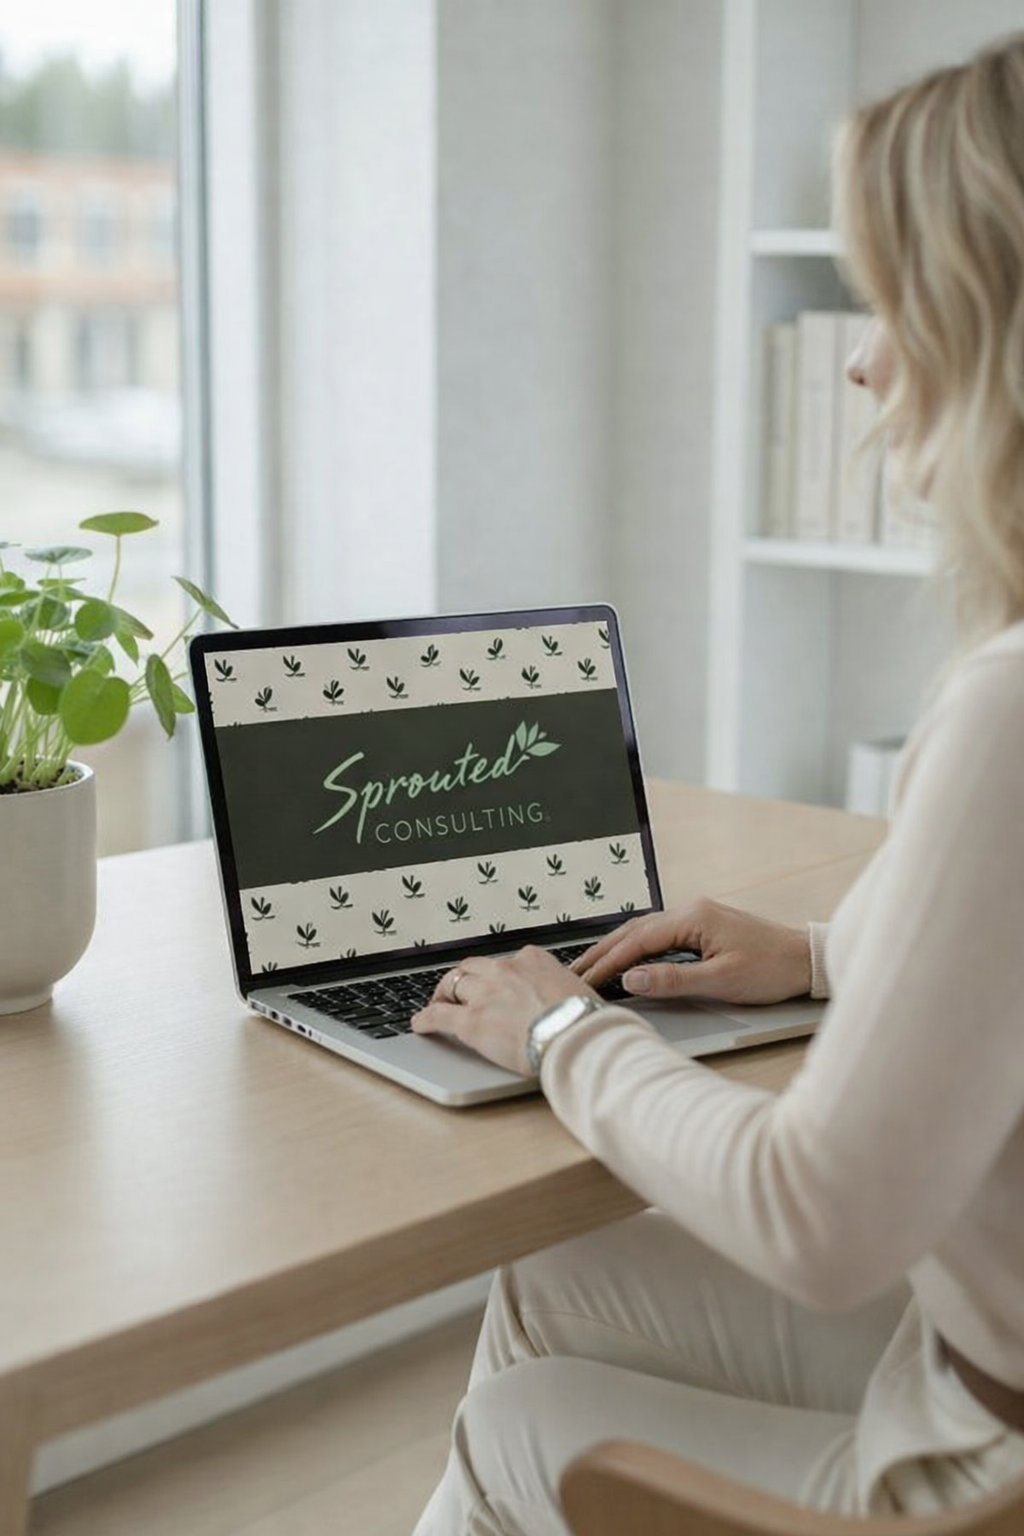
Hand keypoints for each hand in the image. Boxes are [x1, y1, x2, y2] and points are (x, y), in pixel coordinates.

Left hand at [411, 946, 599, 1076]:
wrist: (575, 1036)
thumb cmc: (584, 1019)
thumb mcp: (579, 992)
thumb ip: (564, 991)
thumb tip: (572, 1001)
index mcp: (532, 960)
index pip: (507, 961)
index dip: (498, 974)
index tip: (497, 983)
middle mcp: (504, 971)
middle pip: (474, 968)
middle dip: (465, 978)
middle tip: (460, 991)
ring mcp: (484, 995)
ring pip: (453, 984)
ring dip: (444, 994)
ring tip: (439, 1003)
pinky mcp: (471, 1022)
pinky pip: (438, 1016)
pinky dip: (425, 1019)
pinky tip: (420, 1025)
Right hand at [572, 896, 811, 1004]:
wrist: (805, 960)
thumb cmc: (771, 969)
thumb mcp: (721, 980)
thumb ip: (672, 979)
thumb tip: (630, 979)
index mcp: (693, 917)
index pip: (637, 940)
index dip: (608, 961)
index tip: (585, 980)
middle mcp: (691, 910)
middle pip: (634, 930)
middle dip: (603, 952)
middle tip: (574, 974)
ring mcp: (697, 916)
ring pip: (645, 930)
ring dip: (617, 949)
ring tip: (591, 968)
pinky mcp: (703, 926)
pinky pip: (659, 934)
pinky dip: (636, 947)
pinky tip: (626, 960)